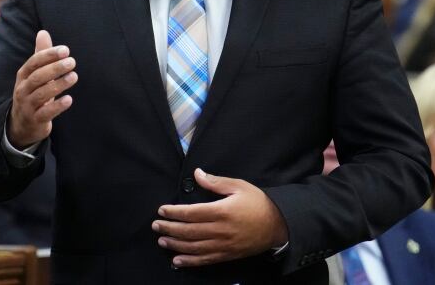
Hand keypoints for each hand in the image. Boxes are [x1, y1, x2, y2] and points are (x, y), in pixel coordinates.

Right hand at [8, 30, 77, 147]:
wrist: (21, 124)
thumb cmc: (33, 93)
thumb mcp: (35, 74)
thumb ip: (41, 54)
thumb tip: (43, 32)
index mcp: (23, 75)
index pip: (34, 62)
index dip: (49, 55)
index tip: (65, 50)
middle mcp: (23, 89)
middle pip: (38, 77)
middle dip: (55, 68)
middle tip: (72, 62)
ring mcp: (27, 106)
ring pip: (41, 94)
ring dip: (58, 85)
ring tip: (74, 77)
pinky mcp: (35, 120)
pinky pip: (45, 113)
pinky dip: (57, 106)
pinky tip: (69, 99)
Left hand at [152, 168, 288, 267]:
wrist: (278, 225)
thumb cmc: (257, 203)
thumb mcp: (238, 186)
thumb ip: (216, 182)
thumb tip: (197, 173)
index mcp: (222, 211)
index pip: (191, 212)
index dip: (174, 212)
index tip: (162, 210)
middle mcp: (220, 230)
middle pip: (189, 231)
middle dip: (169, 228)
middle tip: (156, 226)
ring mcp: (223, 245)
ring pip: (194, 247)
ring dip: (175, 245)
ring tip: (162, 241)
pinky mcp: (227, 255)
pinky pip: (205, 260)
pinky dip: (189, 262)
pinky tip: (177, 261)